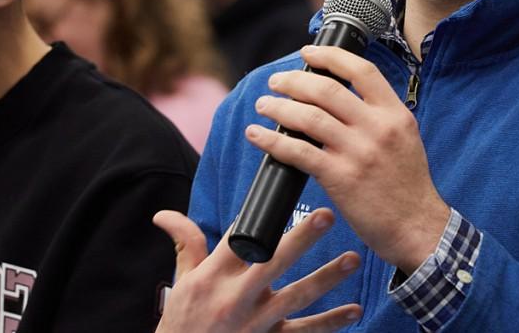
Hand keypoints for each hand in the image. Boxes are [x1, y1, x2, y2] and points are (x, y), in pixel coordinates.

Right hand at [153, 208, 360, 331]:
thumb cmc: (184, 321)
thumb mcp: (182, 283)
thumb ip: (186, 244)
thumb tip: (165, 214)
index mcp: (212, 278)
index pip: (238, 241)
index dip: (259, 220)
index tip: (284, 197)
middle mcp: (234, 299)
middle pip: (272, 263)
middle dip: (300, 239)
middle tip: (326, 215)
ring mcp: (255, 324)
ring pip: (296, 297)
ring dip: (326, 278)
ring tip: (353, 259)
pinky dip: (331, 322)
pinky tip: (354, 309)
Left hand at [248, 45, 450, 273]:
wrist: (417, 226)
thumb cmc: (408, 185)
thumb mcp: (405, 138)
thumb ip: (379, 116)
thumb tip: (343, 97)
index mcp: (395, 114)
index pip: (362, 71)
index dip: (331, 57)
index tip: (308, 53)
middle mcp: (377, 128)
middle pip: (328, 90)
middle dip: (295, 81)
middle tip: (276, 82)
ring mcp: (358, 152)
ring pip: (308, 117)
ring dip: (279, 107)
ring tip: (264, 105)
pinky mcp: (339, 178)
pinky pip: (297, 151)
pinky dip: (271, 140)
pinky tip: (257, 135)